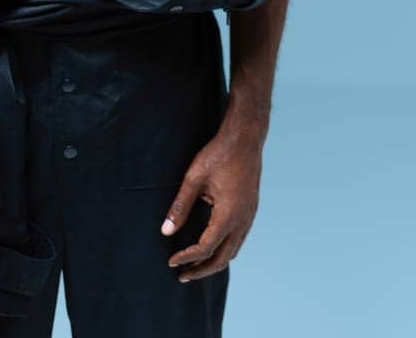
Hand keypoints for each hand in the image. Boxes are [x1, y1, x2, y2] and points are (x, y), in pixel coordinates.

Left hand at [161, 127, 262, 281]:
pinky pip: (239, 239)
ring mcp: (249, 216)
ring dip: (215, 262)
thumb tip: (165, 231)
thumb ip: (180, 206)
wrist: (245, 139)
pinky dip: (225, 250)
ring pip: (234, 251)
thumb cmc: (218, 155)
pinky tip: (213, 248)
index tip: (171, 262)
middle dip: (202, 270)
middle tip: (182, 276)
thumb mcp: (194, 179)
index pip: (205, 248)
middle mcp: (242, 220)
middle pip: (223, 258)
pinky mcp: (250, 210)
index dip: (187, 257)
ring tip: (195, 267)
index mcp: (228, 215)